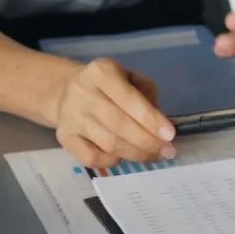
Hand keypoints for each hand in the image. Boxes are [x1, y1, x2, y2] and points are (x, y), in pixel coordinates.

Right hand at [53, 58, 175, 169]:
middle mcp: (82, 92)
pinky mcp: (64, 137)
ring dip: (136, 154)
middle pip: (119, 125)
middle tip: (167, 150)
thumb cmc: (108, 86)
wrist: (67, 91)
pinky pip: (92, 158)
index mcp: (100, 72)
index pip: (128, 98)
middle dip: (147, 141)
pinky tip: (124, 157)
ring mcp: (70, 116)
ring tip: (154, 155)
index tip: (170, 134)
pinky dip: (113, 161)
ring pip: (108, 144)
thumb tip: (160, 125)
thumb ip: (147, 95)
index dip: (151, 119)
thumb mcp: (130, 78)